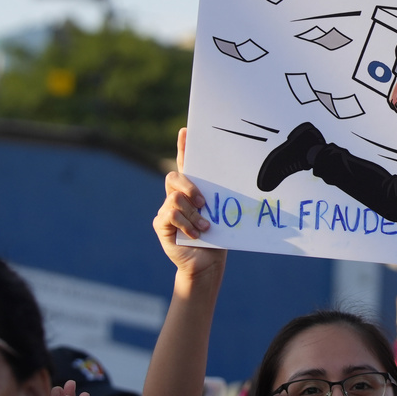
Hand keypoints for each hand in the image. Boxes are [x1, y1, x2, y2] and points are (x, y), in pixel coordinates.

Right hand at [153, 128, 227, 275]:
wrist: (207, 264)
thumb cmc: (218, 238)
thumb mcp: (221, 215)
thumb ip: (219, 199)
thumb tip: (234, 184)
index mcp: (192, 191)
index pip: (185, 165)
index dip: (184, 148)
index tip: (187, 131)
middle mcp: (176, 197)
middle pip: (174, 177)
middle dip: (189, 186)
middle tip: (203, 202)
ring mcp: (166, 210)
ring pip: (175, 199)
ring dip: (193, 214)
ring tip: (205, 227)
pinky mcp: (161, 224)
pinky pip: (170, 214)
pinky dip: (186, 224)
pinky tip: (196, 234)